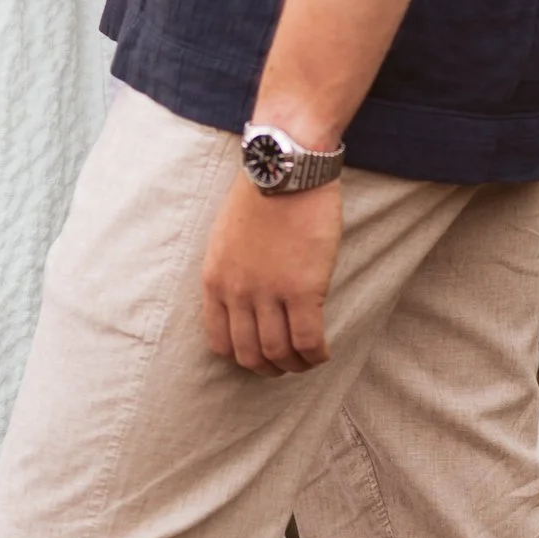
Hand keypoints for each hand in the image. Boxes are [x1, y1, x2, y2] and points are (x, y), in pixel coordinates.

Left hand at [200, 171, 340, 373]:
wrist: (286, 169)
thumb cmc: (261, 195)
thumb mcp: (226, 238)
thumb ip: (232, 272)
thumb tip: (248, 300)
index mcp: (215, 280)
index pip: (220, 341)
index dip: (241, 357)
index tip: (259, 355)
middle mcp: (237, 293)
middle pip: (250, 355)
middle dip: (268, 368)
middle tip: (285, 365)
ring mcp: (269, 293)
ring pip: (279, 353)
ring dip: (295, 366)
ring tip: (308, 360)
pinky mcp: (303, 290)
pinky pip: (307, 341)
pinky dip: (316, 355)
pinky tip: (323, 351)